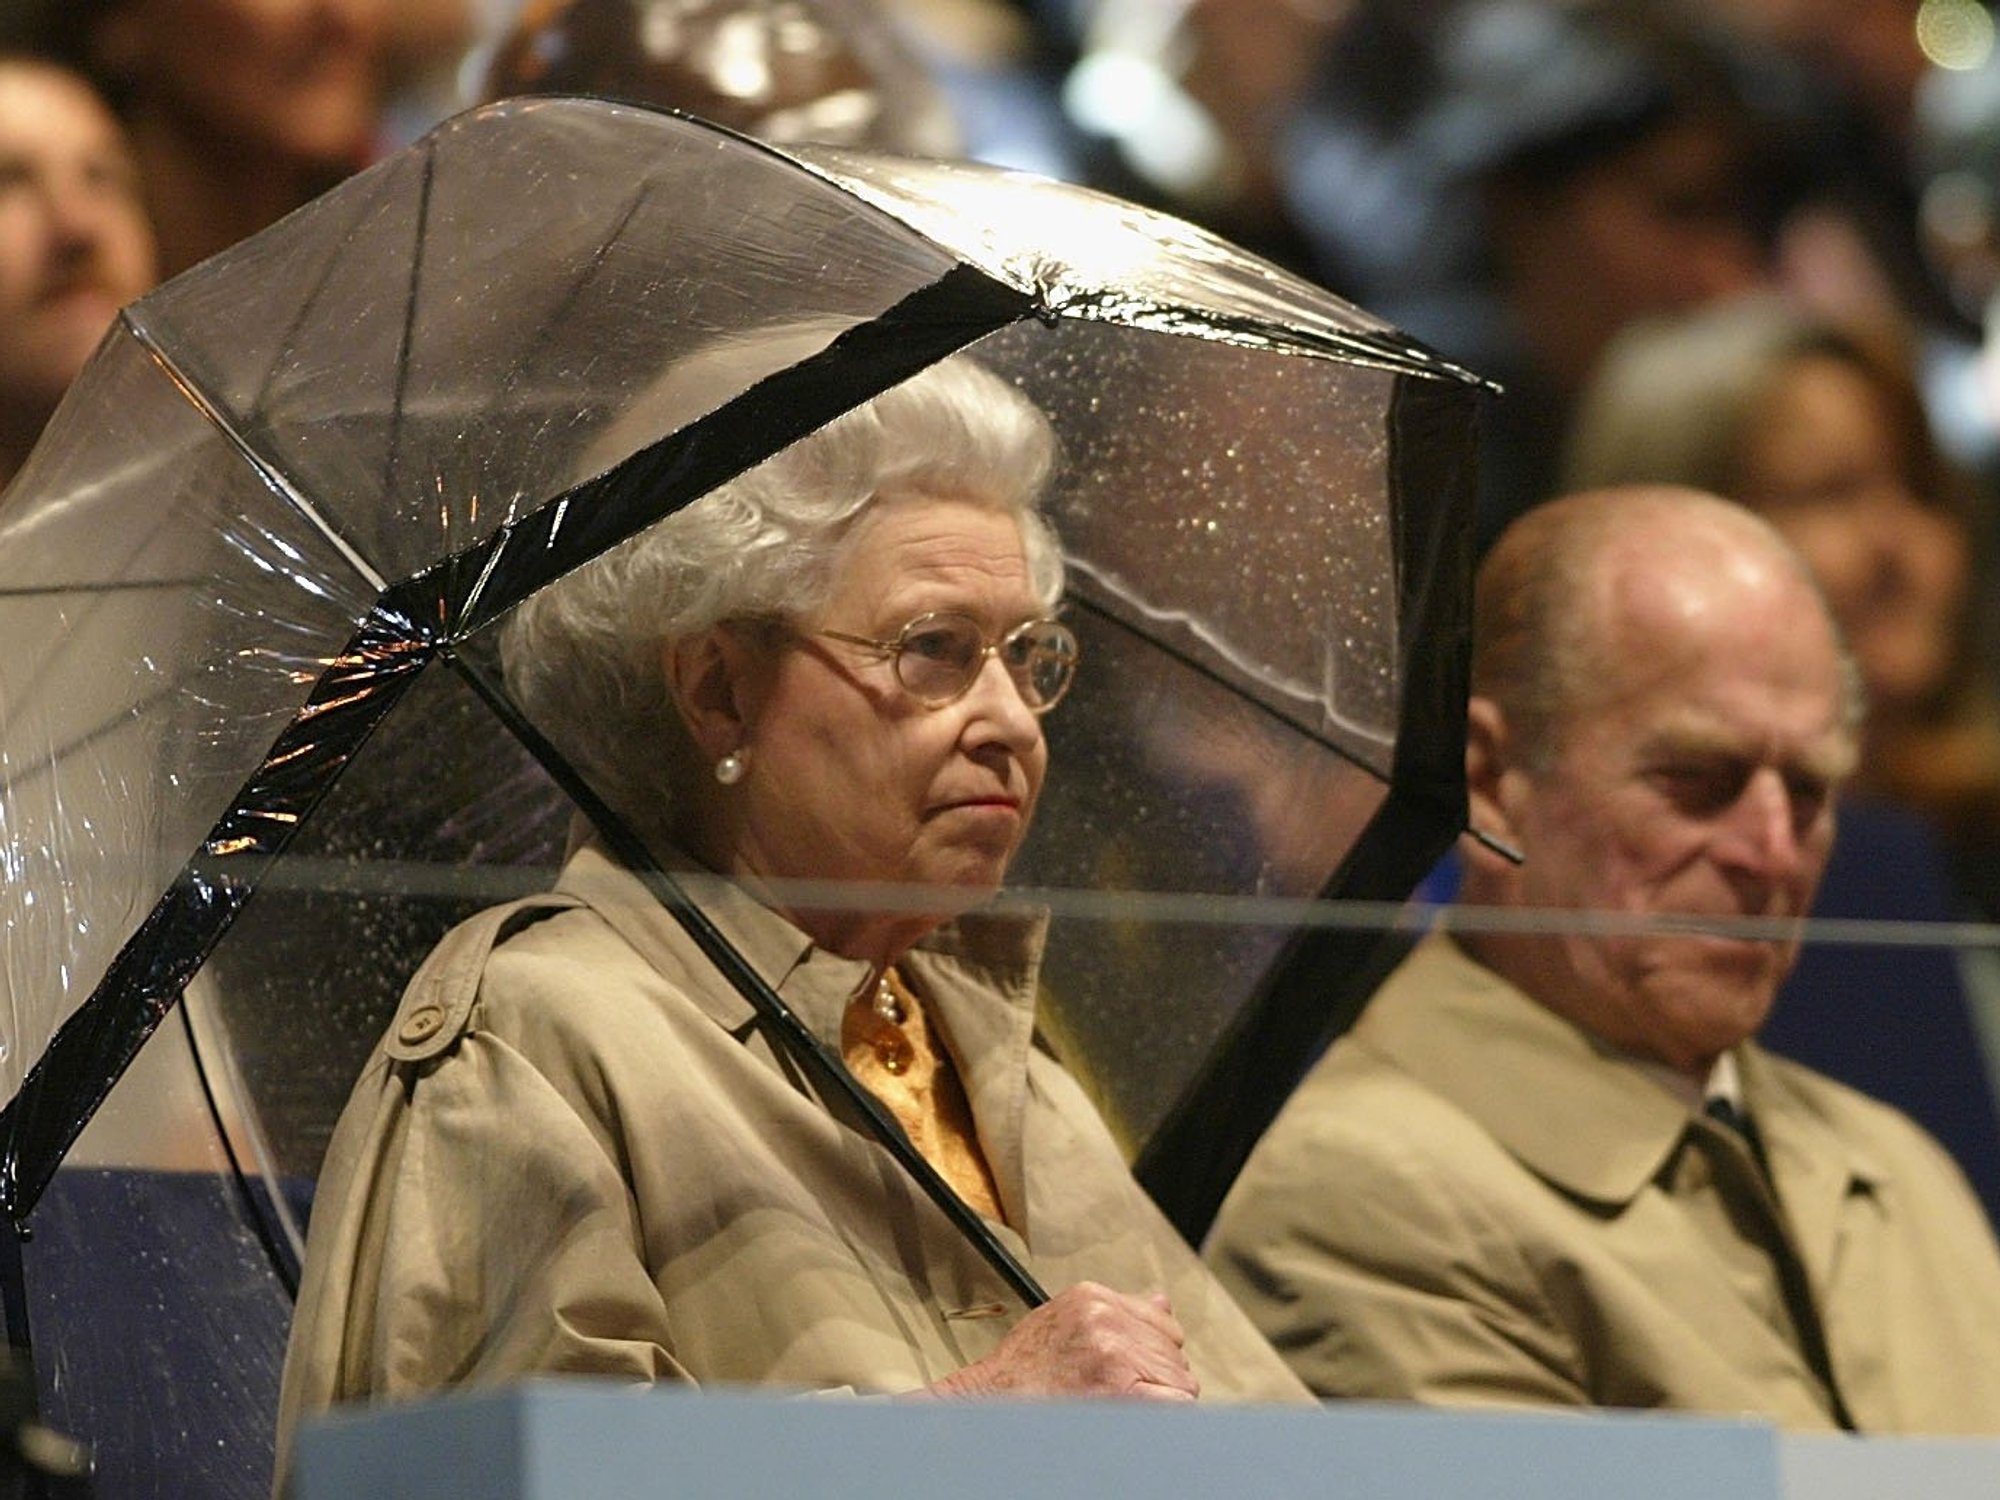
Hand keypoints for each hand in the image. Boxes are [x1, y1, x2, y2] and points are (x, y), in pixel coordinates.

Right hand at [919, 1282, 1198, 1401]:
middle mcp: (1106, 1318)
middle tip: (1124, 1393)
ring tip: (1120, 1404)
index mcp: (1093, 1297)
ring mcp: (1114, 1352)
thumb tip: (1162, 1302)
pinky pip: (1178, 1401)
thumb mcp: (1066, 1320)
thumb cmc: (1023, 1371)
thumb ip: (1117, 1312)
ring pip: (1180, 1378)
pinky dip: (1168, 1412)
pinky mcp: (1121, 1388)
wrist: (993, 1403)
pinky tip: (1139, 1415)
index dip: (1156, 1351)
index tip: (1141, 1369)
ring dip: (1162, 1396)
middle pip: (1174, 1351)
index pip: (1162, 1321)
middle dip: (1160, 1374)